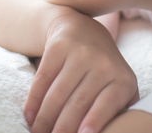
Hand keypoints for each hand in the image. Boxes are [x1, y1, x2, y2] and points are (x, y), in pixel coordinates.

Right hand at [25, 9, 138, 132]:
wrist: (82, 28)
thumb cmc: (103, 70)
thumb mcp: (119, 87)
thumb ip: (118, 111)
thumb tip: (110, 132)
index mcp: (122, 80)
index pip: (107, 105)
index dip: (94, 122)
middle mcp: (103, 64)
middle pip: (78, 104)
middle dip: (62, 129)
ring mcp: (80, 53)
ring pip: (57, 94)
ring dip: (44, 119)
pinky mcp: (58, 46)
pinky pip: (42, 79)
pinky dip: (33, 101)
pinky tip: (28, 116)